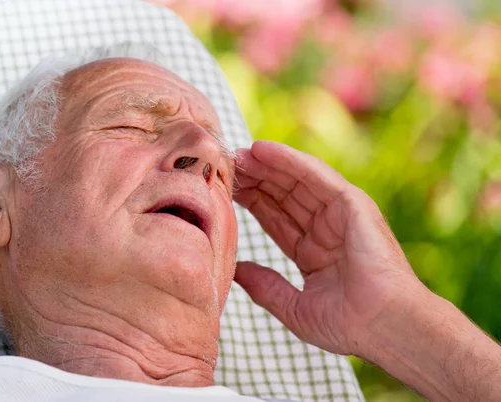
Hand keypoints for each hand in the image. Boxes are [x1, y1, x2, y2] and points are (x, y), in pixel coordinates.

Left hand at [233, 141, 424, 355]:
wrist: (385, 326)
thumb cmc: (348, 325)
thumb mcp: (295, 308)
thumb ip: (265, 286)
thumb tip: (236, 270)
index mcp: (314, 253)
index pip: (276, 219)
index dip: (252, 203)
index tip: (225, 190)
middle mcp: (327, 229)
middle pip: (284, 196)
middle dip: (255, 180)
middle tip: (226, 164)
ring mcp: (340, 214)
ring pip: (296, 181)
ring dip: (267, 165)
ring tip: (238, 153)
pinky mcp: (352, 203)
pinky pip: (315, 176)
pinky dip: (289, 161)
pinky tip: (263, 150)